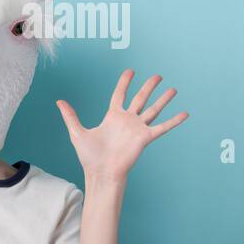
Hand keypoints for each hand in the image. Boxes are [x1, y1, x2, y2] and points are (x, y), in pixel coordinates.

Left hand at [56, 69, 187, 182]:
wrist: (100, 172)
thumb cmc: (89, 156)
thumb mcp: (77, 132)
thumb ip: (70, 116)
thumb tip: (59, 101)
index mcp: (112, 117)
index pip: (120, 95)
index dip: (125, 83)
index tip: (130, 71)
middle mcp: (127, 120)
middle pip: (140, 99)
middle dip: (148, 87)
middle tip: (158, 76)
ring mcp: (137, 128)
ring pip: (153, 110)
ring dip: (163, 100)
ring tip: (173, 89)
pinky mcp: (145, 138)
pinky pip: (162, 127)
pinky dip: (173, 121)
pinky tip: (185, 113)